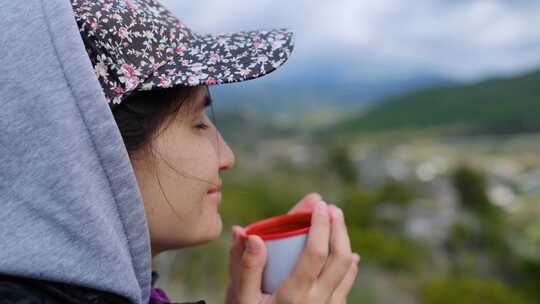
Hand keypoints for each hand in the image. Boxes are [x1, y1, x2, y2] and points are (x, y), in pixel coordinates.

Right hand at [225, 192, 359, 303]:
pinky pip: (346, 287)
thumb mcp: (240, 299)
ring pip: (347, 271)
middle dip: (339, 228)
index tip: (319, 204)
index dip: (321, 225)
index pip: (316, 253)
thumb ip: (244, 267)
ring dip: (345, 243)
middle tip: (333, 208)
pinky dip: (349, 268)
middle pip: (340, 258)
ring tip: (338, 223)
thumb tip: (247, 233)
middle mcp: (316, 303)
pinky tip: (349, 257)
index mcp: (293, 296)